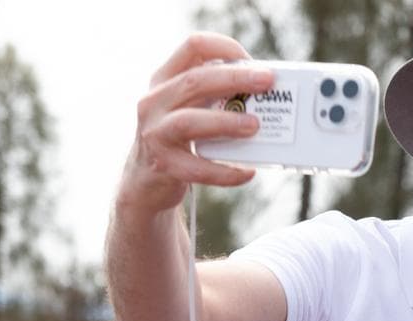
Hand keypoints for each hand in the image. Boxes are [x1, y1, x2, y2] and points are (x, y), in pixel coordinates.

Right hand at [120, 33, 273, 213]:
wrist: (145, 181)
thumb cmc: (178, 137)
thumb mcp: (187, 106)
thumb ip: (215, 93)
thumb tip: (264, 88)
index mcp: (164, 79)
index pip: (193, 46)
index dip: (225, 47)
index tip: (252, 61)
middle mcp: (154, 101)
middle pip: (194, 80)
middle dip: (235, 78)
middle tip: (267, 82)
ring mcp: (155, 133)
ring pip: (189, 122)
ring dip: (225, 122)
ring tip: (254, 126)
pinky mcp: (163, 166)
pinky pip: (197, 168)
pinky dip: (225, 171)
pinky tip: (247, 172)